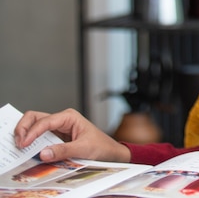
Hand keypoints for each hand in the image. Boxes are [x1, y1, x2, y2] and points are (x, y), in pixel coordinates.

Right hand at [14, 108, 130, 162]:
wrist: (109, 151)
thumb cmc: (101, 146)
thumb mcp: (83, 149)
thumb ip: (63, 150)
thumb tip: (44, 154)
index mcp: (69, 116)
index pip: (45, 121)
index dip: (32, 132)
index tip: (24, 144)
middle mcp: (62, 119)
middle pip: (35, 117)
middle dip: (23, 128)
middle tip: (17, 143)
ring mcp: (58, 127)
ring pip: (35, 126)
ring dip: (25, 134)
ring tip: (19, 147)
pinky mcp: (56, 136)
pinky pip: (39, 136)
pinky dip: (31, 141)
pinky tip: (27, 149)